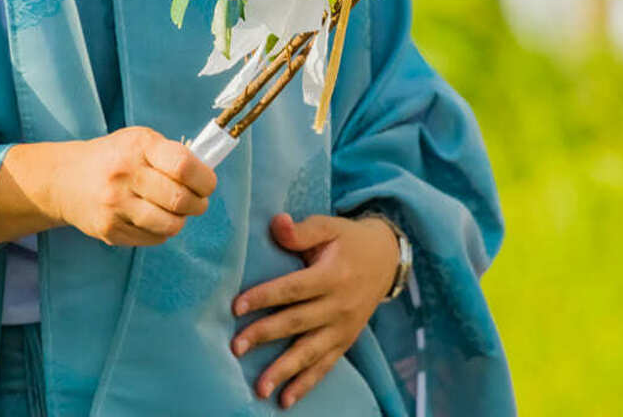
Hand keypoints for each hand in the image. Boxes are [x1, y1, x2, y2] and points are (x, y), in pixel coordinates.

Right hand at [48, 126, 216, 246]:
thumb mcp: (140, 142)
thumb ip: (173, 155)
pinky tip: (154, 218)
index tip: (207, 185)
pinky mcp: (108, 229)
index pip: (183, 166)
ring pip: (169, 224)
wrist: (65, 179)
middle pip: (179, 199)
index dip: (204, 179)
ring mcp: (114, 204)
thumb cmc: (115, 157)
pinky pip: (153, 238)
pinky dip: (162, 231)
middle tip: (197, 202)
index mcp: (138, 146)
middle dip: (198, 204)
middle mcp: (124, 174)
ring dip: (181, 220)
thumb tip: (207, 176)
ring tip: (176, 211)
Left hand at [231, 213, 399, 408]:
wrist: (386, 259)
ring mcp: (344, 326)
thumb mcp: (330, 226)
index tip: (237, 306)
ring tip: (260, 387)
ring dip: (284, 370)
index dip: (266, 296)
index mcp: (333, 274)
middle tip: (236, 347)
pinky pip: (325, 365)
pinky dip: (306, 384)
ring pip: (311, 351)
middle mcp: (340, 304)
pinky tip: (285, 400)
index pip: (295, 288)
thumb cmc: (348, 240)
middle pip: (298, 322)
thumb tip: (277, 223)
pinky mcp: (346, 340)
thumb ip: (303, 230)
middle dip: (266, 335)